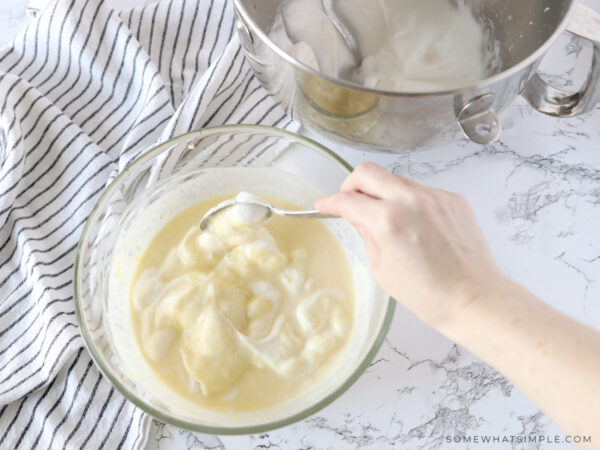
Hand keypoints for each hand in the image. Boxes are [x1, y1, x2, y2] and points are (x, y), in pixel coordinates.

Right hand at [315, 162, 507, 327]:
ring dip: (383, 194)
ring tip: (388, 221)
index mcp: (388, 221)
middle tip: (350, 201)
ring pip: (396, 180)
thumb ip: (367, 235)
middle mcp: (411, 200)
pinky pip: (421, 191)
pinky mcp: (452, 199)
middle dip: (351, 184)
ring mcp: (435, 196)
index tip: (324, 205)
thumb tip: (358, 217)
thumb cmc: (430, 294)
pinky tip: (415, 226)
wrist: (473, 298)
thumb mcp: (383, 270)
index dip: (330, 202)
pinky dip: (410, 202)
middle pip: (368, 172)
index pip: (348, 200)